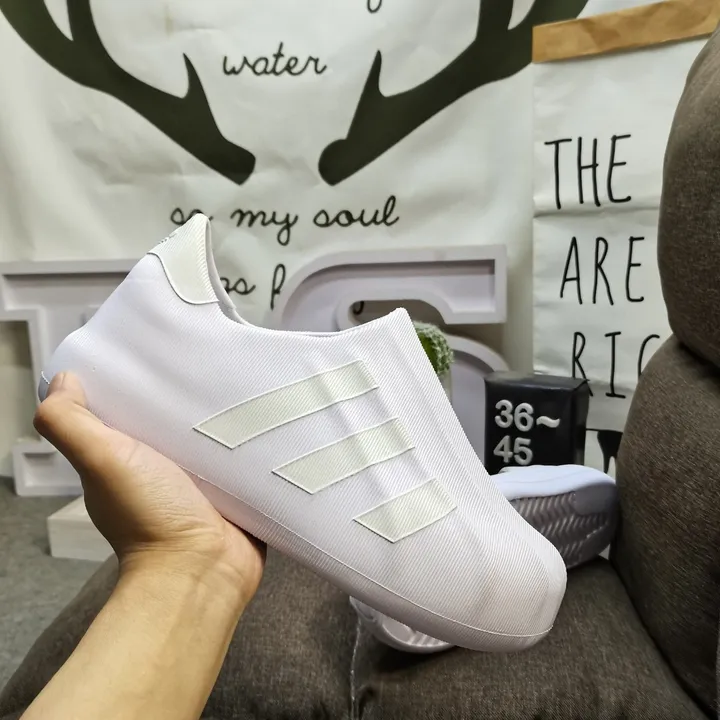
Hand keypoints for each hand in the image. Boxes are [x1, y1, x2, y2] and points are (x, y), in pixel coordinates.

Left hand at [34, 372, 264, 602]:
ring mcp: (202, 482)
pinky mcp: (237, 491)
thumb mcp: (101, 462)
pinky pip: (246, 457)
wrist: (204, 569)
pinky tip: (266, 414)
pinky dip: (252, 441)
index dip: (138, 384)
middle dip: (189, 394)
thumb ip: (71, 424)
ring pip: (214, 437)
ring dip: (226, 417)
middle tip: (213, 357)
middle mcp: (163, 469)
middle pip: (176, 421)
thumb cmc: (149, 517)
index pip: (130, 411)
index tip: (155, 354)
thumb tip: (61, 381)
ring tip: (245, 376)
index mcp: (127, 460)